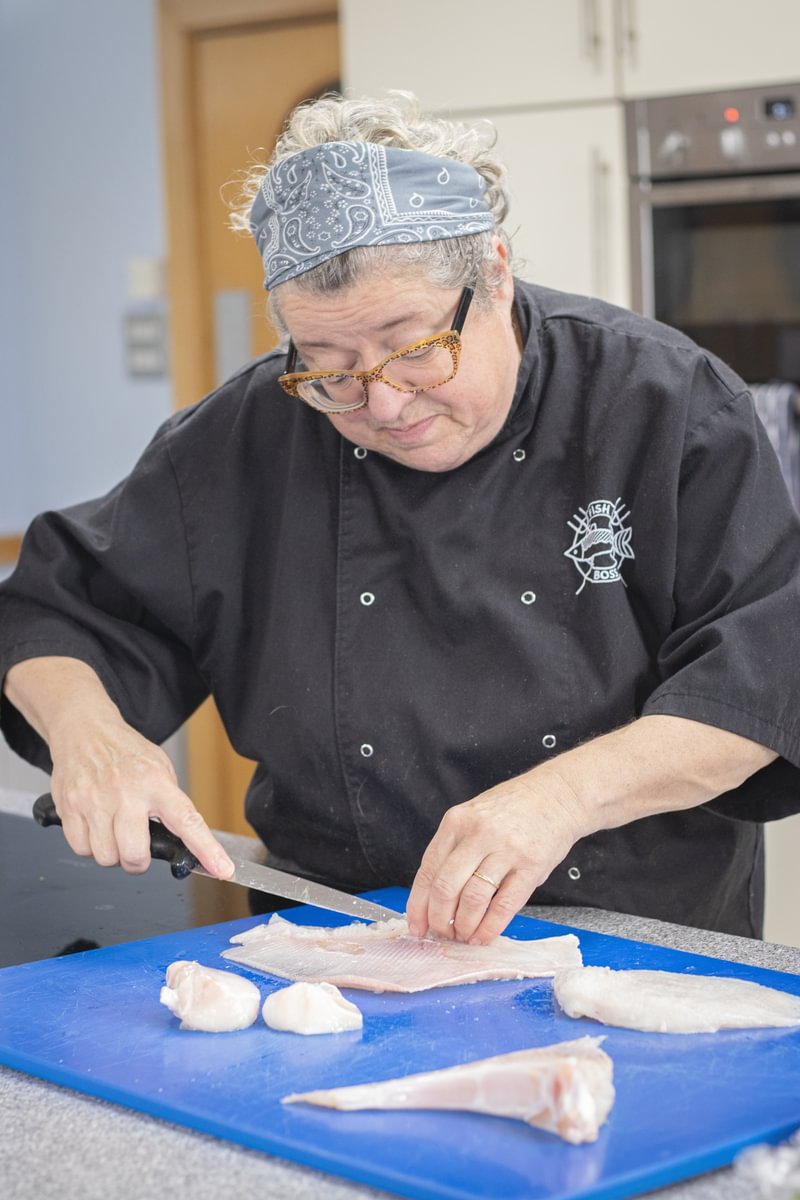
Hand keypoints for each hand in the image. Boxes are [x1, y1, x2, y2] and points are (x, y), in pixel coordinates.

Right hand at [6, 656, 234, 879]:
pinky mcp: (70, 807)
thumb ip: (170, 803)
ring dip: (112, 854)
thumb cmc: (125, 751)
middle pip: (135, 854)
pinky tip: (95, 827)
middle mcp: (127, 792)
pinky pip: (81, 849)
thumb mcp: (160, 768)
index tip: (222, 869)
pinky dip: (89, 846)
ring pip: (106, 857)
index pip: (188, 821)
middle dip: (138, 862)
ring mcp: (95, 801)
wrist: (84, 729)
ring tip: (114, 831)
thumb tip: (185, 841)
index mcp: (156, 782)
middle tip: (137, 848)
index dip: (206, 850)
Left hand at [405, 768, 585, 943]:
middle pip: (445, 887)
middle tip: (442, 934)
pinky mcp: (531, 866)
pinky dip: (490, 927)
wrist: (556, 795)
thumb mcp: (474, 817)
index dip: (418, 905)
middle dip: (439, 920)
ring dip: (464, 926)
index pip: (428, 871)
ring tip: (464, 936)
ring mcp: (506, 850)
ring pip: (473, 899)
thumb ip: (454, 849)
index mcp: (456, 822)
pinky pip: (504, 905)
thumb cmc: (513, 809)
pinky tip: (485, 936)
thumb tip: (434, 898)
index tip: (417, 926)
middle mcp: (478, 834)